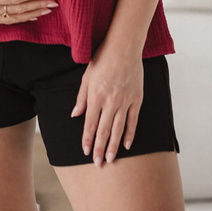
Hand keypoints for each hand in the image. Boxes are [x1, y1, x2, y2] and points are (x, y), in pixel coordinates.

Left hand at [71, 41, 143, 165]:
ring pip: (118, 129)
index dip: (87, 140)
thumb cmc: (102, 59)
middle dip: (99, 148)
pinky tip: (126, 144)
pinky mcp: (136, 99)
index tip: (86, 152)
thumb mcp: (86, 76)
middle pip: (103, 131)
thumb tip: (75, 115)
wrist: (124, 47)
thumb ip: (81, 98)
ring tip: (110, 159)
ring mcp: (124, 101)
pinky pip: (133, 120)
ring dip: (113, 146)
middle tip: (98, 164)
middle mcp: (110, 102)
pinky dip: (130, 133)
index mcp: (95, 96)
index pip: (90, 124)